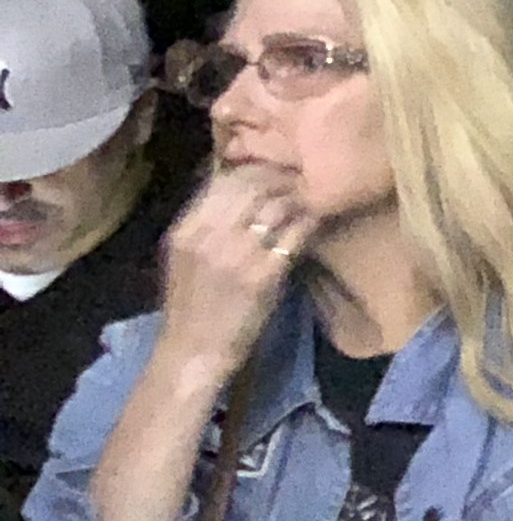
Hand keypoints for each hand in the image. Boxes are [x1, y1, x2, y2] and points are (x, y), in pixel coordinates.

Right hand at [154, 165, 313, 379]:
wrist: (194, 350)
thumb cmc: (192, 305)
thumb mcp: (186, 256)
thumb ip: (207, 223)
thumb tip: (238, 187)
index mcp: (186, 229)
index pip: (225, 180)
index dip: (256, 170)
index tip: (276, 170)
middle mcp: (209, 236)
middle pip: (254, 187)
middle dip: (282, 179)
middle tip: (303, 179)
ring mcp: (236, 255)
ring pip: (277, 206)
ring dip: (299, 198)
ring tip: (314, 197)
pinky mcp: (264, 275)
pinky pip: (295, 234)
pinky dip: (310, 223)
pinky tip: (318, 221)